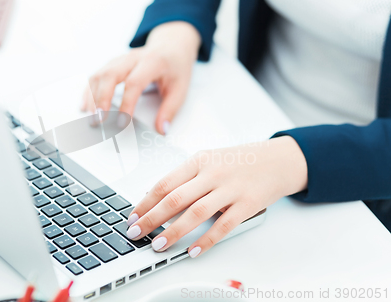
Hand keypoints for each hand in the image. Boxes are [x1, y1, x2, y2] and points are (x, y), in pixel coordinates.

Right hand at [81, 21, 200, 133]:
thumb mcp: (180, 88)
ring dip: (92, 96)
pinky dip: (89, 91)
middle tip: (99, 120)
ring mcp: (121, 59)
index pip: (134, 82)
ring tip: (91, 117)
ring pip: (100, 74)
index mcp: (152, 62)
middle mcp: (133, 58)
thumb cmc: (175, 67)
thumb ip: (170, 110)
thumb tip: (162, 130)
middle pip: (110, 75)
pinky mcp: (113, 63)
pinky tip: (85, 105)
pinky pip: (96, 75)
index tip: (122, 122)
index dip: (127, 103)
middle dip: (101, 99)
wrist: (171, 45)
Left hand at [125, 136, 307, 257]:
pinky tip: (193, 250)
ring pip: (196, 213)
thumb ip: (187, 178)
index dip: (145, 202)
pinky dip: (206, 240)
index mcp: (199, 161)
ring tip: (158, 244)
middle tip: (136, 233)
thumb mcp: (210, 161)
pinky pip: (223, 225)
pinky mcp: (247, 204)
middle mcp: (212, 173)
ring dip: (174, 231)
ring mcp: (230, 189)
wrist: (277, 160)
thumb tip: (157, 200)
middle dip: (151, 218)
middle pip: (175, 198)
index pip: (165, 183)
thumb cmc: (239, 162)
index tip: (132, 216)